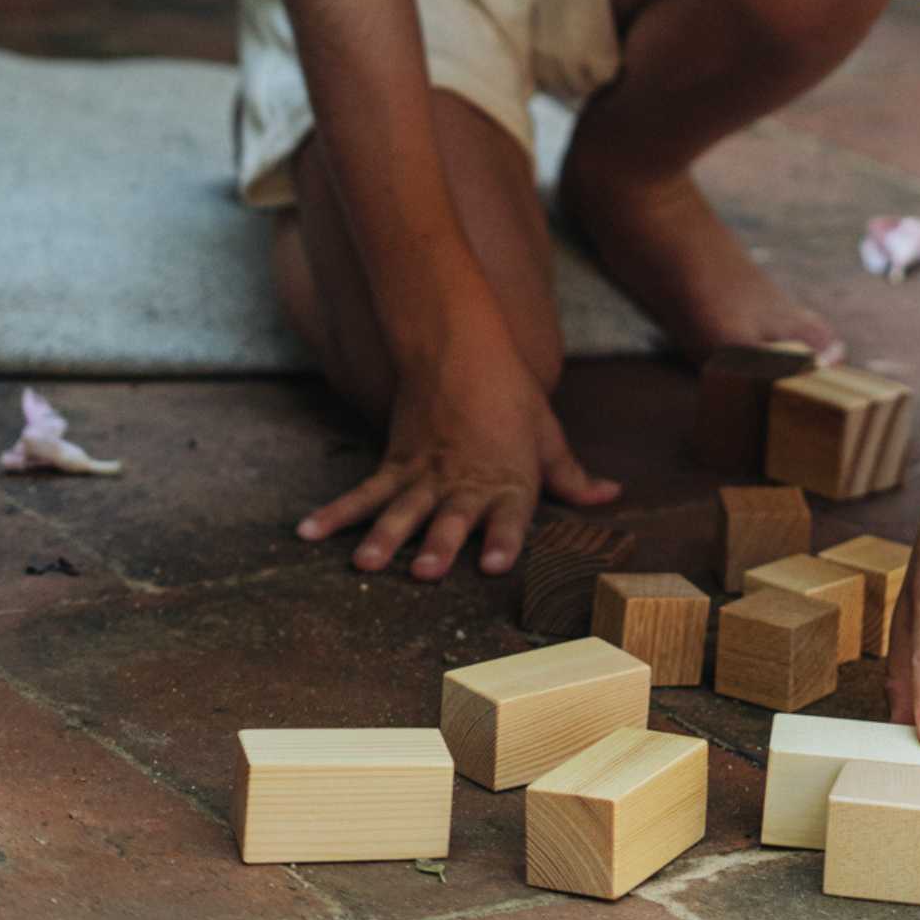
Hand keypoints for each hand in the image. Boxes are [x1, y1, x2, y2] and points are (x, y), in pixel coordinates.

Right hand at [296, 342, 618, 578]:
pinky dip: (336, 512)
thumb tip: (611, 496)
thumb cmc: (510, 395)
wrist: (460, 347)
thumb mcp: (546, 433)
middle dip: (440, 545)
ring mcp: (425, 474)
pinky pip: (363, 491)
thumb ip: (571, 475)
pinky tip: (308, 532)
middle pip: (452, 516)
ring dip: (384, 536)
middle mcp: (465, 481)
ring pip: (402, 508)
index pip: (511, 515)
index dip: (506, 539)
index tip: (498, 563)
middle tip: (426, 572)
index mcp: (508, 478)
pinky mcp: (395, 463)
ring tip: (366, 563)